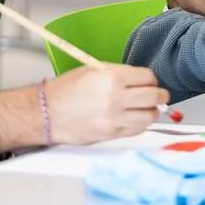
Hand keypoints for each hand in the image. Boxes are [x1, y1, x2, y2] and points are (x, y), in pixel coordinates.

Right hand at [44, 64, 167, 145]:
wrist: (46, 114)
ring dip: (152, 111)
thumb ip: (119, 73)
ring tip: (146, 108)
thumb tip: (140, 80)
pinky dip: (141, 123)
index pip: (148, 77)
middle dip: (158, 94)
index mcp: (112, 77)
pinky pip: (138, 129)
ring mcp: (115, 118)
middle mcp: (116, 98)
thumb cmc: (65, 90)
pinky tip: (134, 118)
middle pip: (154, 96)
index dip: (150, 79)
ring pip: (150, 116)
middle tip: (156, 94)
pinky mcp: (111, 134)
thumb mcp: (93, 70)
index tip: (147, 81)